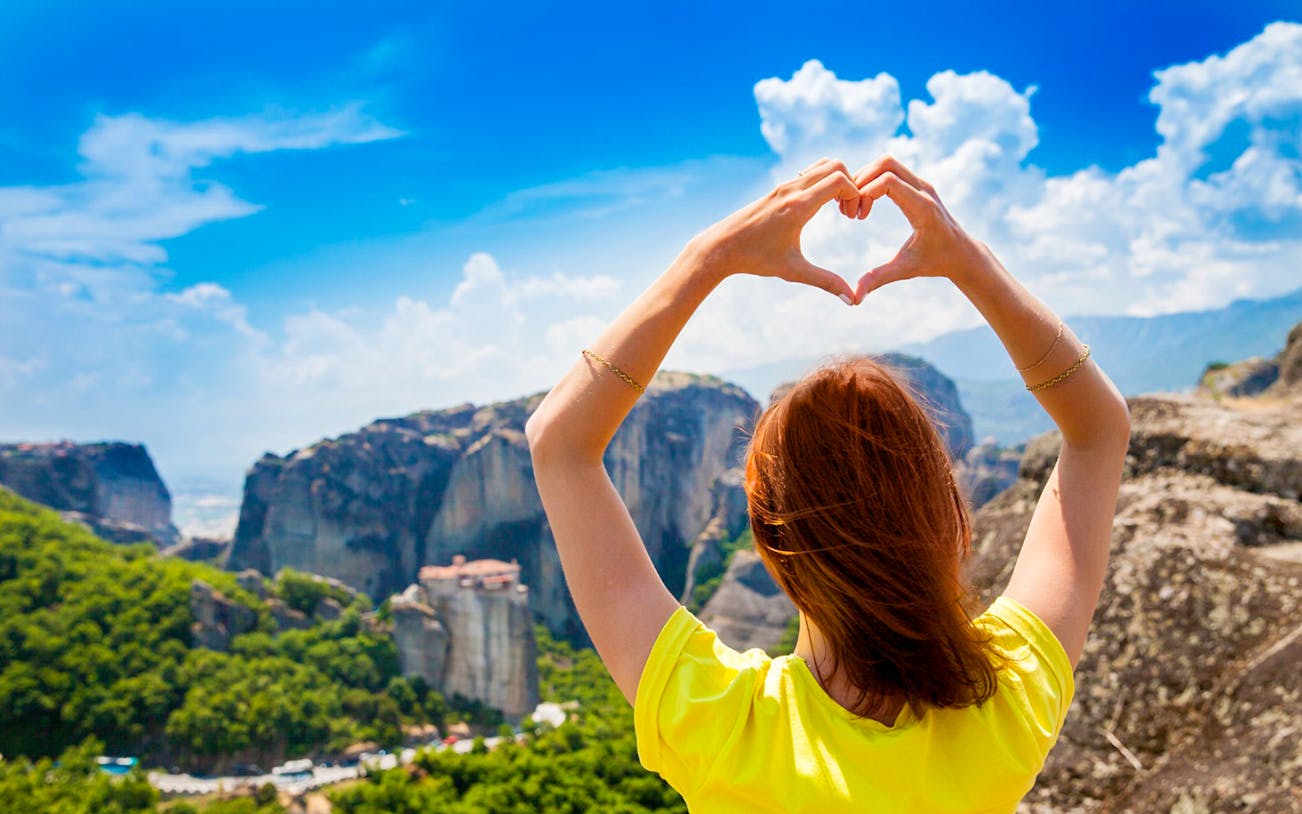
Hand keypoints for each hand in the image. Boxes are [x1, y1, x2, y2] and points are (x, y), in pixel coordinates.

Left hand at [689, 158, 860, 303]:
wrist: (721, 246)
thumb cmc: (755, 259)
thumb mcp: (793, 271)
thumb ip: (826, 282)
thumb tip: (852, 300)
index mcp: (798, 206)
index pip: (839, 180)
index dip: (855, 194)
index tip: (853, 216)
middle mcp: (792, 190)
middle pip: (834, 165)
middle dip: (851, 183)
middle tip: (849, 211)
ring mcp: (783, 186)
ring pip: (821, 165)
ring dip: (837, 180)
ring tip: (838, 208)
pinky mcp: (778, 189)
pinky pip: (808, 173)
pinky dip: (823, 182)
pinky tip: (820, 208)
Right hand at [849, 156, 989, 301]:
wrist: (962, 253)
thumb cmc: (935, 262)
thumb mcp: (905, 270)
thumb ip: (879, 279)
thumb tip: (854, 299)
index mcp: (921, 207)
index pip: (887, 181)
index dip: (865, 193)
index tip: (857, 217)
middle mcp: (923, 189)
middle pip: (885, 163)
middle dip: (861, 179)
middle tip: (851, 207)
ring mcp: (922, 183)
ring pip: (887, 162)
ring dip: (866, 178)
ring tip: (857, 206)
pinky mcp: (918, 184)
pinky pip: (891, 170)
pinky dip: (874, 179)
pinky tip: (866, 204)